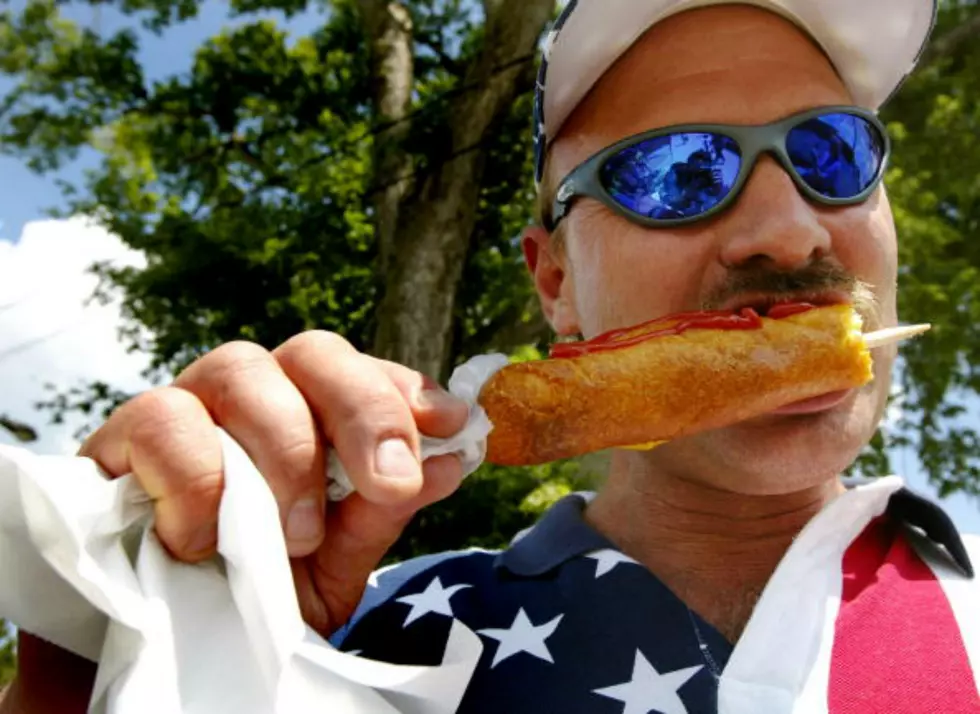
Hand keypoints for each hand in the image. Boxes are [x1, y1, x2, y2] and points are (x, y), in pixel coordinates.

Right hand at [77, 331, 469, 632]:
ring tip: (298, 536)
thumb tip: (448, 463)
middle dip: (364, 410)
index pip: (361, 371)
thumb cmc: (257, 595)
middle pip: (313, 352)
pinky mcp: (120, 437)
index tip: (452, 423)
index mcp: (310, 416)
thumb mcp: (334, 565)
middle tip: (390, 481)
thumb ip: (379, 512)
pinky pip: (162, 419)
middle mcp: (253, 395)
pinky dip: (195, 478)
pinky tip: (202, 541)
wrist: (170, 648)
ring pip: (241, 370)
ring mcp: (188, 405)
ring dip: (285, 451)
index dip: (404, 390)